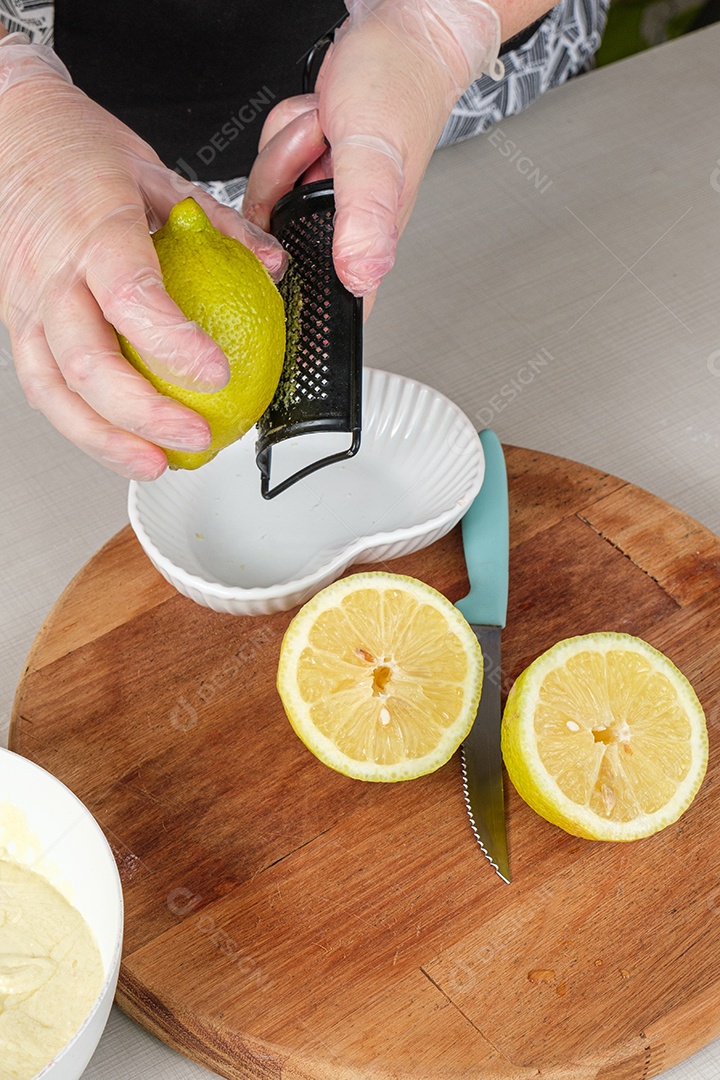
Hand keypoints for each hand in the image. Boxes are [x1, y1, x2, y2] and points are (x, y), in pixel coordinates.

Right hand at [0, 34, 285, 479]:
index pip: (131, 296)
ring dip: (105, 438)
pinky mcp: (15, 323)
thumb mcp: (157, 171)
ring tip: (156, 463)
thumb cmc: (79, 150)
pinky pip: (41, 386)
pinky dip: (79, 424)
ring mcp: (27, 301)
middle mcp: (53, 270)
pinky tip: (118, 445)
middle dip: (143, 413)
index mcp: (95, 227)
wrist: (6, 130)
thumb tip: (272, 265)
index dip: (172, 344)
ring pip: (55, 387)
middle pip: (87, 361)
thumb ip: (219, 224)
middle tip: (196, 436)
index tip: (218, 374)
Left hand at [243, 0, 502, 302]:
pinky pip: (273, 167)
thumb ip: (364, 217)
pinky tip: (316, 121)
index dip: (300, 301)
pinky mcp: (311, 172)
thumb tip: (361, 278)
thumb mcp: (372, 152)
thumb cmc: (400, 82)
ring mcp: (325, 197)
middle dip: (282, 185)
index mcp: (369, 239)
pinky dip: (286, 136)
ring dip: (286, 152)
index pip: (332, 304)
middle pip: (275, 241)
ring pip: (269, 198)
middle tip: (319, 153)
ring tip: (324, 129)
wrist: (401, 29)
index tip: (285, 264)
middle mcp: (346, 226)